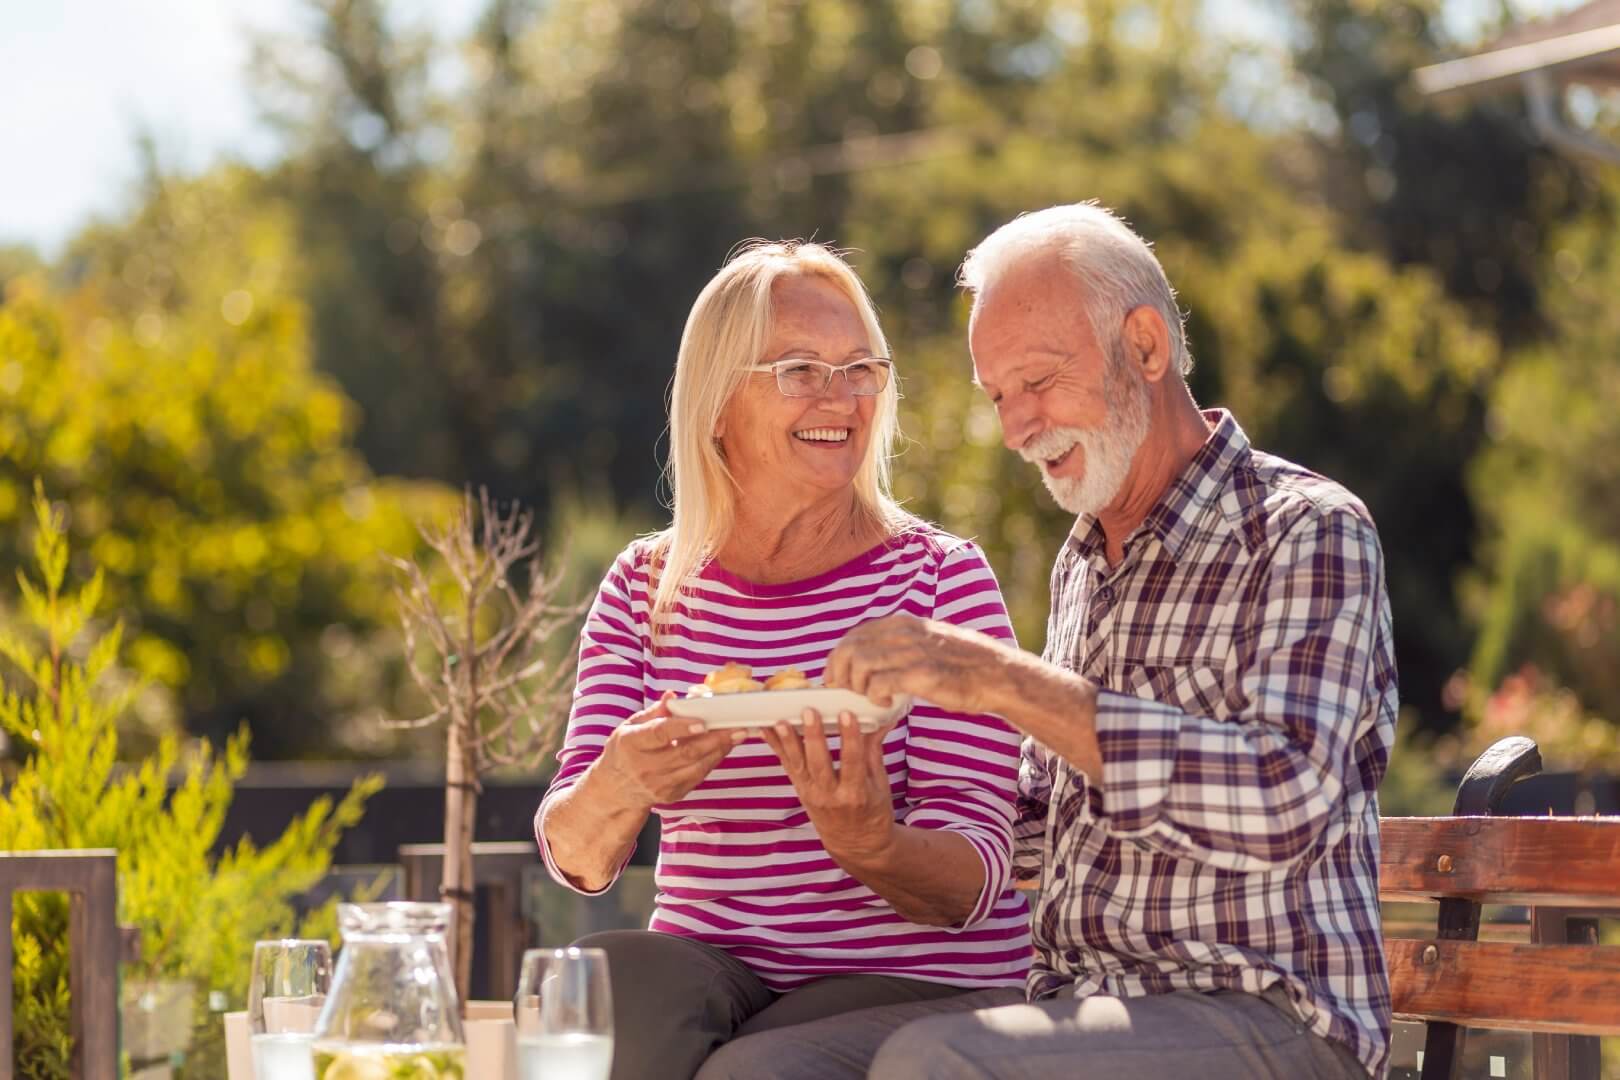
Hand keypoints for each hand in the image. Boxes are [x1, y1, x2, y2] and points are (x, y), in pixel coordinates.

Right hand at [595, 692, 743, 809]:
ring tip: (737, 733)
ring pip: (696, 767)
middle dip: (714, 738)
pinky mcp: (672, 795)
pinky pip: (698, 777)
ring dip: (720, 750)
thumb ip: (654, 712)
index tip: (703, 721)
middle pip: (685, 753)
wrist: (617, 788)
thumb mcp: (631, 726)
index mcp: (632, 743)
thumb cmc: (626, 750)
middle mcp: (644, 767)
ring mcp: (659, 785)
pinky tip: (724, 747)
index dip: (682, 727)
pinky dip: (713, 760)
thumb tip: (672, 696)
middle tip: (735, 726)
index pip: (659, 734)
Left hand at [762, 711, 895, 862]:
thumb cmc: (872, 812)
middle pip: (819, 764)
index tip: (847, 714)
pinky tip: (768, 729)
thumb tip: (881, 718)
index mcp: (856, 794)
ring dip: (788, 742)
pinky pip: (787, 767)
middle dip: (813, 737)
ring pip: (798, 765)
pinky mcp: (800, 791)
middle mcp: (831, 796)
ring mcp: (812, 795)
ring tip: (781, 721)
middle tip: (810, 712)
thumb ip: (874, 750)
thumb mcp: (880, 784)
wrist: (855, 844)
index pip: (853, 762)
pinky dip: (776, 747)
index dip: (849, 738)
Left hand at [825, 614, 1010, 714]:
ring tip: (869, 698)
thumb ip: (898, 645)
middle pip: (850, 648)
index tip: (833, 678)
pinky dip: (875, 696)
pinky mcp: (921, 674)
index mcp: (902, 623)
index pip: (854, 635)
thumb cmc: (960, 665)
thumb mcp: (925, 642)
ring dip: (857, 686)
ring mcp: (913, 652)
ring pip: (860, 665)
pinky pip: (880, 684)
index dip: (837, 658)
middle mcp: (904, 632)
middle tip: (843, 692)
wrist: (995, 675)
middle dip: (839, 673)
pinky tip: (886, 703)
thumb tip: (868, 658)